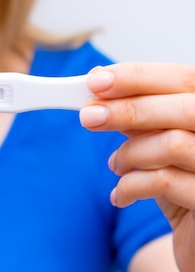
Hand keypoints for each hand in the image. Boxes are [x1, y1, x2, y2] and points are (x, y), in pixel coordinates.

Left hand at [80, 63, 194, 271]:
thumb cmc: (182, 186)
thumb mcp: (159, 146)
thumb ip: (140, 117)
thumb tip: (101, 85)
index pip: (183, 79)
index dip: (139, 76)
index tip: (96, 80)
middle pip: (184, 108)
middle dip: (128, 109)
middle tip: (88, 116)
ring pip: (173, 143)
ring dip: (130, 153)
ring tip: (116, 165)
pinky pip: (165, 182)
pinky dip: (130, 186)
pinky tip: (120, 195)